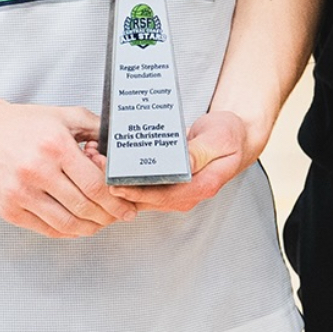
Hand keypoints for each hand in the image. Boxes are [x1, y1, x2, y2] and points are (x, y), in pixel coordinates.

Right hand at [0, 100, 137, 238]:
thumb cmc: (19, 124)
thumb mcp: (60, 116)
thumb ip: (93, 127)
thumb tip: (120, 147)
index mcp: (54, 145)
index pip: (95, 183)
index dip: (116, 200)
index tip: (127, 206)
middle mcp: (38, 170)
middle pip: (84, 206)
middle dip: (108, 216)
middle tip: (118, 217)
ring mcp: (21, 193)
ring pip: (67, 223)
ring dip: (89, 227)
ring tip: (100, 223)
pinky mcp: (9, 210)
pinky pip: (46, 229)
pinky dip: (66, 231)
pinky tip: (76, 225)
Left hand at [109, 110, 252, 213]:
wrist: (238, 136)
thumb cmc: (231, 135)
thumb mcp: (220, 139)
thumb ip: (200, 152)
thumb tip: (182, 163)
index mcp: (199, 187)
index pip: (161, 196)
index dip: (136, 191)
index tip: (113, 183)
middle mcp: (185, 194)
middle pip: (145, 196)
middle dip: (118, 184)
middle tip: (94, 163)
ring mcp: (176, 190)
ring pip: (141, 191)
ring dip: (117, 178)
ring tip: (95, 157)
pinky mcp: (168, 182)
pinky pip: (144, 183)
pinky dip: (126, 173)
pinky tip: (109, 159)